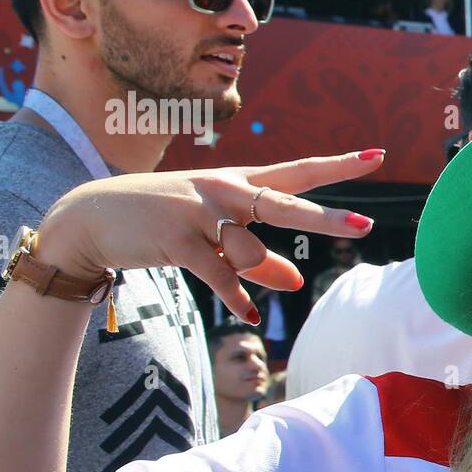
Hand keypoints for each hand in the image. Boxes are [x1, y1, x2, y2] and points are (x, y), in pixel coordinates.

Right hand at [33, 150, 385, 323]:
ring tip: (217, 267)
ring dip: (243, 272)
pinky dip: (236, 297)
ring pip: (247, 251)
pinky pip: (219, 275)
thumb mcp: (215, 237)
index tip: (378, 155)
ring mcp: (199, 212)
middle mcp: (224, 191)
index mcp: (239, 183)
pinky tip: (249, 316)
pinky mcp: (176, 238)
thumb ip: (259, 260)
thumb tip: (297, 281)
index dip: (339, 165)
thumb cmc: (164, 223)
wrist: (92, 217)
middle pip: (284, 206)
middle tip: (366, 227)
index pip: (299, 172)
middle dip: (325, 219)